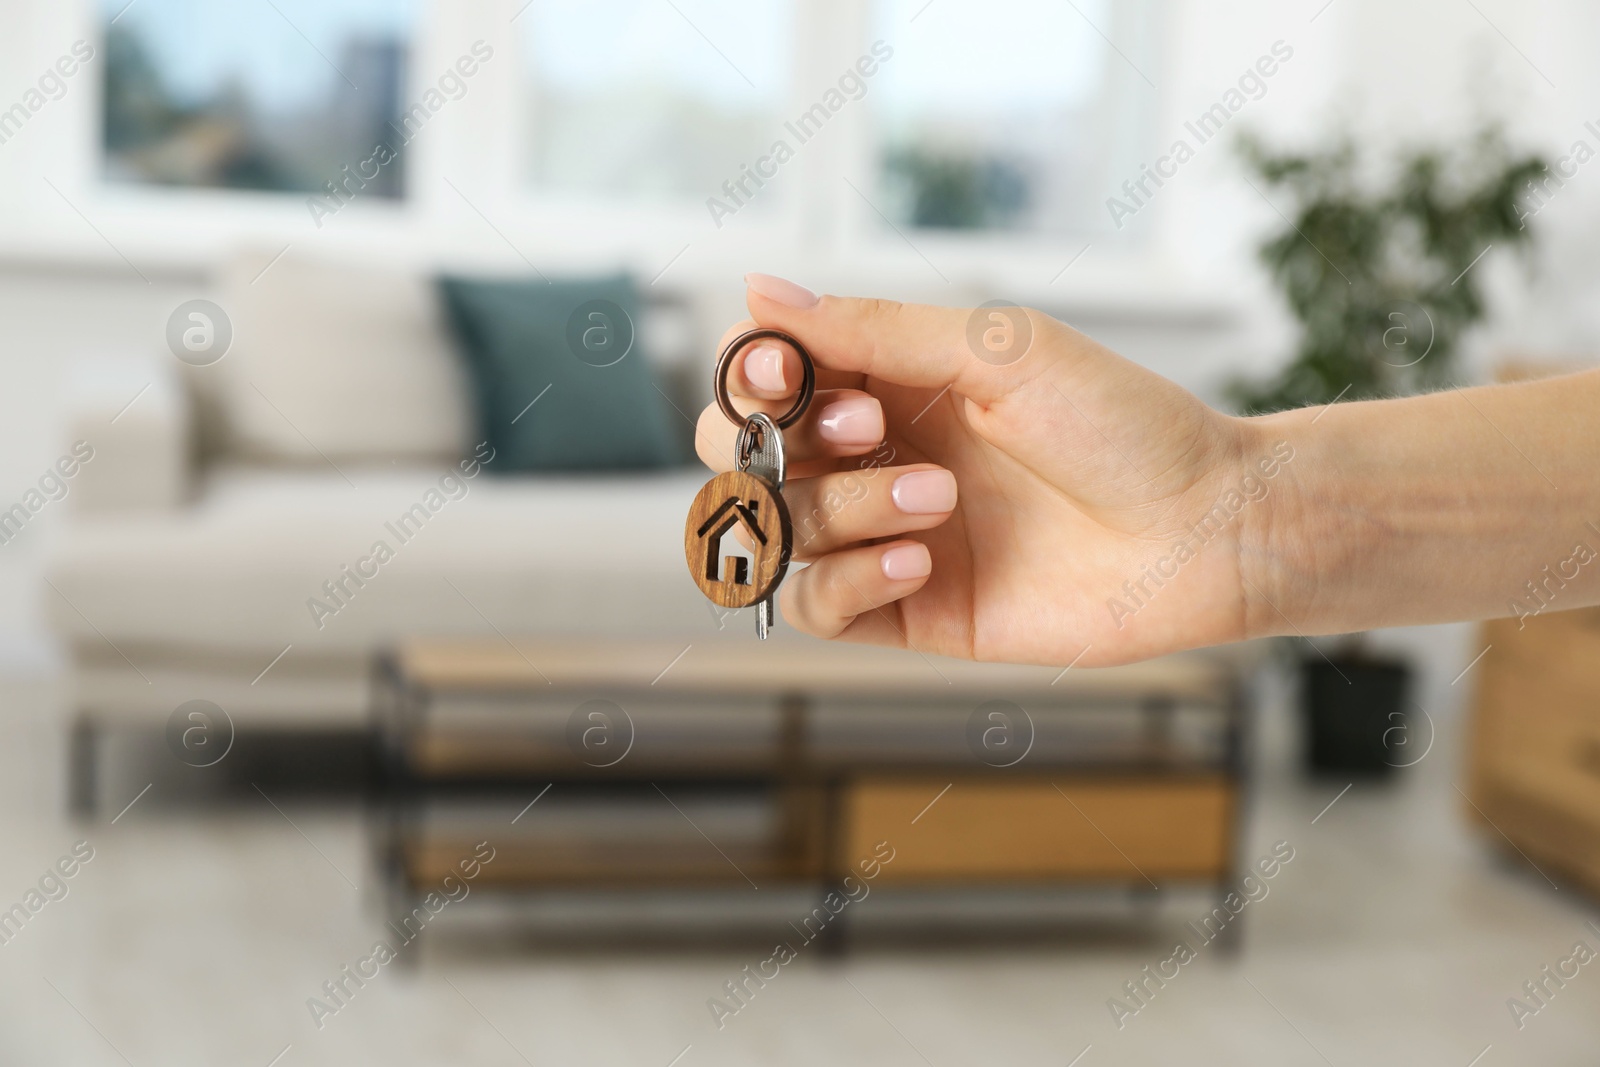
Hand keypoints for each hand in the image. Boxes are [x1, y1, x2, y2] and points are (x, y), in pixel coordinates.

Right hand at [697, 275, 1277, 666]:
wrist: (1206, 529)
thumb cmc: (1121, 423)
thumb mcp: (997, 351)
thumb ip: (871, 328)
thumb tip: (757, 290)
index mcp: (891, 382)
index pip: (764, 378)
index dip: (751, 378)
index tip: (785, 377)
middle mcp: (874, 458)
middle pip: (741, 456)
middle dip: (780, 445)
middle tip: (866, 430)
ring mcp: (886, 537)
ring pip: (778, 531)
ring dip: (842, 509)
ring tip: (938, 500)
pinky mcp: (908, 614)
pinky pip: (817, 609)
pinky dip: (850, 582)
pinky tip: (921, 559)